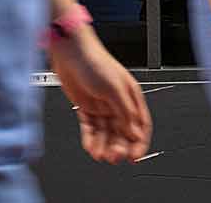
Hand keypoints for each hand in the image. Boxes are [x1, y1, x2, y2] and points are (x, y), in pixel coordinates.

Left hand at [49, 25, 152, 164]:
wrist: (70, 53)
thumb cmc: (95, 62)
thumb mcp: (115, 88)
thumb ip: (126, 112)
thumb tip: (135, 133)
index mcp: (131, 96)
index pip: (140, 124)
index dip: (139, 141)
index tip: (135, 157)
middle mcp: (117, 103)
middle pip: (122, 132)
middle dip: (120, 146)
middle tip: (115, 157)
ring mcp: (102, 106)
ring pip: (106, 133)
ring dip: (104, 145)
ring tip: (100, 155)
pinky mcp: (86, 107)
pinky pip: (91, 128)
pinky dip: (91, 138)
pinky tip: (90, 147)